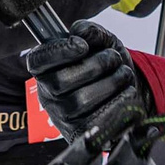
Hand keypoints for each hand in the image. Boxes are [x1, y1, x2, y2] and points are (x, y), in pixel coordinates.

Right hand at [24, 21, 151, 137]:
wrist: (122, 94)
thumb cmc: (105, 67)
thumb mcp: (100, 43)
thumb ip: (91, 32)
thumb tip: (81, 31)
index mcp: (46, 70)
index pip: (38, 61)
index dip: (57, 51)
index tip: (81, 44)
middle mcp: (49, 94)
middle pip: (60, 81)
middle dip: (94, 65)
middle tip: (112, 58)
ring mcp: (63, 116)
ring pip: (80, 100)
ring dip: (110, 82)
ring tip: (123, 73)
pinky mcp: (82, 133)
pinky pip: (97, 120)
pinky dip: (118, 101)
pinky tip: (126, 91)